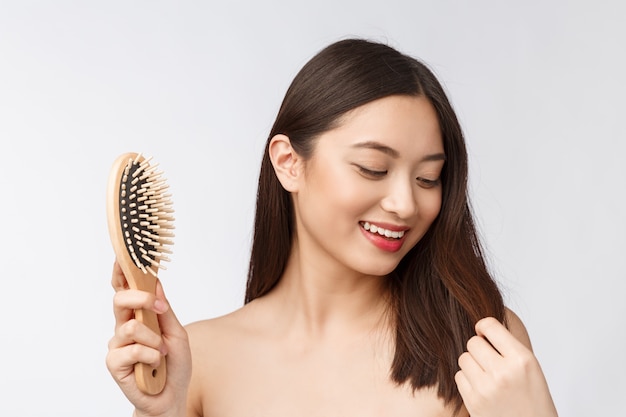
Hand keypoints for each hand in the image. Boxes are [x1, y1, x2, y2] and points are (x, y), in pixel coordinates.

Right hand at [106, 261, 191, 416]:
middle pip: (120, 299)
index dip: (122, 272)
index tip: (124, 253)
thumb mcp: (176, 332)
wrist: (172, 395)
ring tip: (162, 352)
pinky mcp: (114, 363)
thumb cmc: (174, 364)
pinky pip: (131, 350)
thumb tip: (157, 284)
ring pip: (131, 327)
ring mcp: (118, 345)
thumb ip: (164, 310)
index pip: (126, 289)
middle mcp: (124, 327)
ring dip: (154, 340)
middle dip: (140, 298)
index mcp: (139, 316)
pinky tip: (155, 364)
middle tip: (158, 307)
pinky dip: (150, 356)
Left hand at [455, 317, 557, 416]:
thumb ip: (508, 347)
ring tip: (487, 375)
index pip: (489, 325)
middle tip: (489, 359)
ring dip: (472, 364)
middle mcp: (503, 373)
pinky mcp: (473, 402)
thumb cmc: (534, 401)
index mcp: (522, 360)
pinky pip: (459, 376)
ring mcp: (486, 388)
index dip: (484, 327)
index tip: (484, 332)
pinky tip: (482, 388)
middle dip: (479, 349)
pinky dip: (467, 381)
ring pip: (464, 358)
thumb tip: (481, 327)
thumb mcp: (531, 368)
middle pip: (473, 342)